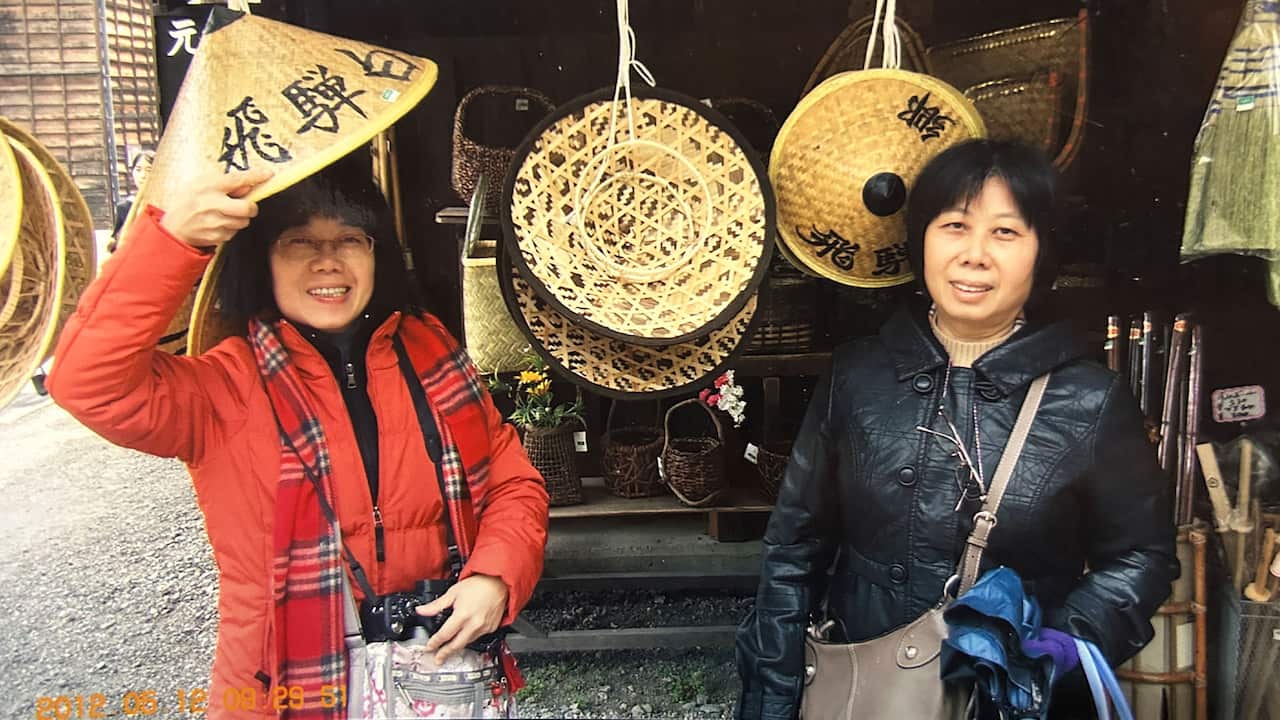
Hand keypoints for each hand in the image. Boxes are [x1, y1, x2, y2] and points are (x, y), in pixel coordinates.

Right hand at [158, 169, 272, 248]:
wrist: (174, 226)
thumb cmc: (190, 201)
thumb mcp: (202, 183)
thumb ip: (225, 182)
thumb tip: (248, 185)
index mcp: (208, 187)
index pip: (237, 180)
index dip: (255, 177)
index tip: (267, 174)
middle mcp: (212, 204)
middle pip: (247, 208)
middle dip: (251, 207)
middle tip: (247, 205)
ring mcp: (214, 222)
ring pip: (243, 221)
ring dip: (240, 218)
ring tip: (225, 213)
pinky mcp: (216, 236)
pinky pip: (234, 232)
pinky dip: (231, 227)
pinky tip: (219, 223)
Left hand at [418, 574, 508, 662]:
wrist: (499, 582)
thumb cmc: (478, 584)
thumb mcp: (453, 592)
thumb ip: (436, 605)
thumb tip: (421, 610)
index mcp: (462, 615)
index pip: (444, 635)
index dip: (434, 643)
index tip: (429, 647)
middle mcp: (474, 624)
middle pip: (456, 645)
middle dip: (445, 654)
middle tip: (438, 659)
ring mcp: (484, 628)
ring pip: (467, 642)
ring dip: (457, 647)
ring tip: (449, 650)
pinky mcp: (491, 628)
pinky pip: (477, 637)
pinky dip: (469, 639)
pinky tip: (464, 637)